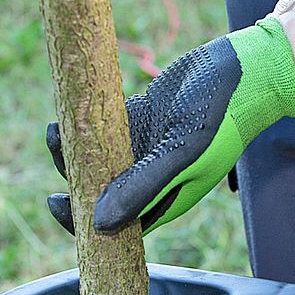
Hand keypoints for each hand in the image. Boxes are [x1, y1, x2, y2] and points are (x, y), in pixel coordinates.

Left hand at [45, 17, 294, 235]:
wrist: (240, 70)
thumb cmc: (220, 118)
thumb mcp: (181, 154)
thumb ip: (141, 187)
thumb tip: (97, 221)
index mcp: (165, 199)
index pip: (119, 224)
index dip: (83, 222)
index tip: (57, 203)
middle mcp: (152, 179)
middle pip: (103, 193)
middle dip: (74, 182)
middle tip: (55, 165)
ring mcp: (145, 150)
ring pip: (100, 161)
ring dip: (74, 151)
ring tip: (55, 131)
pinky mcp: (142, 122)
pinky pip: (106, 132)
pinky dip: (86, 127)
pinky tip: (69, 116)